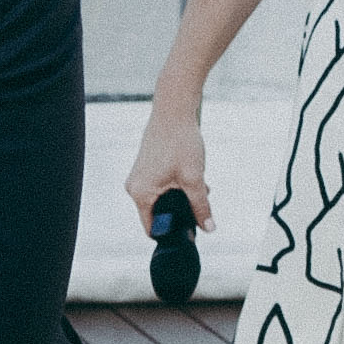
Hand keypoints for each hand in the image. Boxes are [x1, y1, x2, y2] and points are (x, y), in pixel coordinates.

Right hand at [123, 102, 209, 231]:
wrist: (173, 111)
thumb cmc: (180, 142)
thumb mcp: (194, 179)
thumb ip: (200, 206)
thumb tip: (209, 228)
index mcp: (140, 194)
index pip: (152, 227)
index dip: (172, 231)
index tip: (191, 227)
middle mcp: (134, 187)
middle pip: (158, 214)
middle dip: (180, 210)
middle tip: (199, 199)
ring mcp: (138, 177)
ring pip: (161, 199)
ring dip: (181, 197)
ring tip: (198, 184)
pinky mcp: (145, 169)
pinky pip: (159, 188)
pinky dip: (176, 187)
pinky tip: (190, 175)